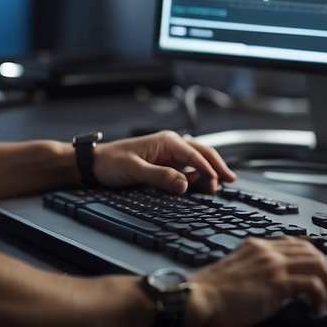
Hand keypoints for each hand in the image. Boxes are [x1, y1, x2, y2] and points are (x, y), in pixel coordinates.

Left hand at [93, 130, 235, 193]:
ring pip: (197, 160)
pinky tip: (204, 183)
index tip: (217, 183)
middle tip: (231, 179)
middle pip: (202, 153)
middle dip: (217, 165)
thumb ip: (161, 177)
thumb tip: (186, 185)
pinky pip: (187, 168)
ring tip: (221, 183)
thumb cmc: (111, 163)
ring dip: (210, 170)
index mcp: (167, 141)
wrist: (95, 163)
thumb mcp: (135, 170)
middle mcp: (171, 145)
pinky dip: (198, 174)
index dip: (208, 169)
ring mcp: (169, 154)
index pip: (195, 155)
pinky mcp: (165, 164)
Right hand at [183, 237, 326, 326]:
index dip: (314, 257)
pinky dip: (321, 296)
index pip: (296, 243)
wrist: (198, 297)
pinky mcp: (277, 283)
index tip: (321, 272)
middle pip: (312, 252)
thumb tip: (275, 285)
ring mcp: (273, 265)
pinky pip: (313, 284)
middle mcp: (268, 251)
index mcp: (257, 246)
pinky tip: (316, 308)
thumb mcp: (236, 271)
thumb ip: (256, 270)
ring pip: (318, 264)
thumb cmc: (210, 292)